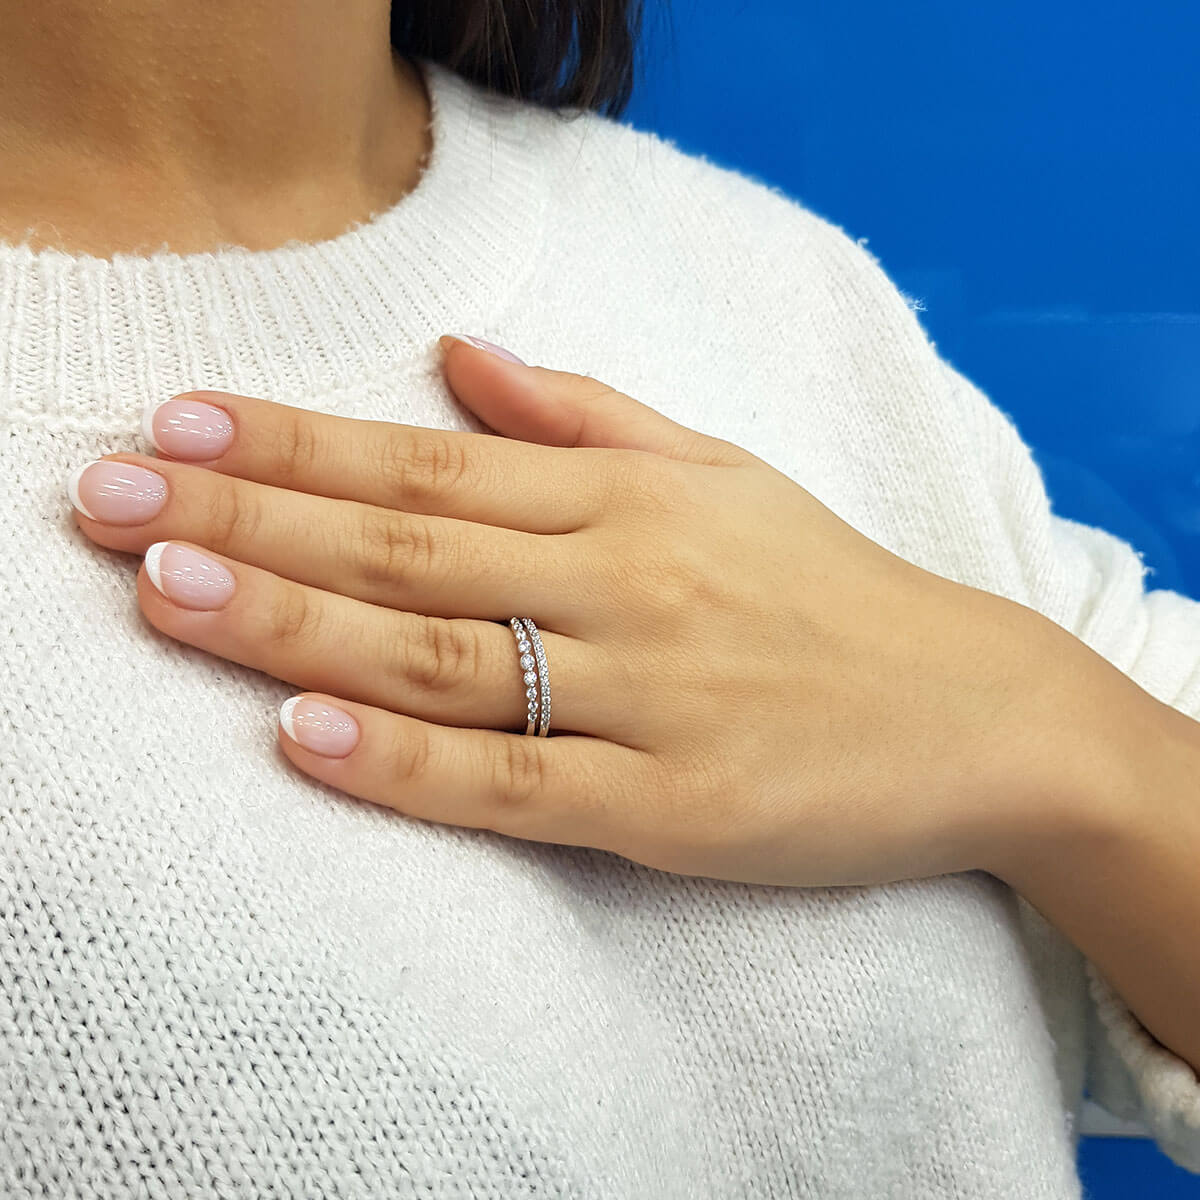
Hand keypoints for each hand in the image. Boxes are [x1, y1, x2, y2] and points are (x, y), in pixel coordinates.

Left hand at [66, 335, 1068, 887]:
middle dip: (247, 522)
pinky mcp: (675, 807)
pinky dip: (408, 763)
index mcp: (631, 501)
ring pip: (441, 656)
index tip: (178, 426)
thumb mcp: (722, 474)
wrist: (976, 711)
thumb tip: (460, 354)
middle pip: (406, 548)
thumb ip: (585, 416)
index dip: (294, 445)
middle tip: (108, 501)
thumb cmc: (832, 590)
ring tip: (163, 596)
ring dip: (292, 625)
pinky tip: (307, 735)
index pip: (428, 462)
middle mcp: (629, 585)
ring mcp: (649, 700)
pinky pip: (517, 783)